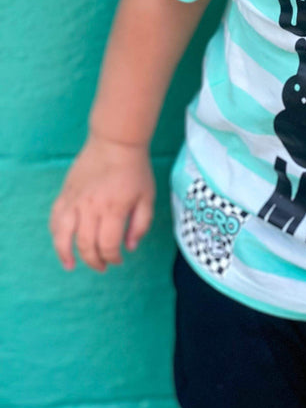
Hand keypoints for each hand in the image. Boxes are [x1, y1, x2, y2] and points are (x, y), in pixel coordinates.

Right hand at [50, 133, 154, 271]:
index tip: (118, 259)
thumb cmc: (135, 169)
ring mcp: (75, 200)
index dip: (112, 258)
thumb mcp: (147, 196)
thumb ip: (140, 224)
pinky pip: (55, 218)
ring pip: (63, 236)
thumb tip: (129, 247)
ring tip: (71, 265)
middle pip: (85, 245)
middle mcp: (91, 208)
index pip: (107, 245)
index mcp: (113, 210)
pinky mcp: (65, 193)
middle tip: (101, 266)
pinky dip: (56, 234)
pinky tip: (61, 242)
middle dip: (94, 260)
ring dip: (65, 254)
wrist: (115, 142)